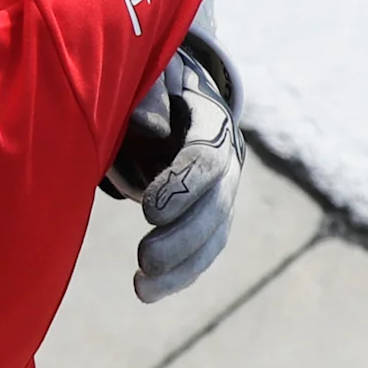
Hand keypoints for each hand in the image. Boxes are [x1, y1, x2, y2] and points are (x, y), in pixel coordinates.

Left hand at [104, 13, 244, 302]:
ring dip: (181, 266)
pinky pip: (203, 252)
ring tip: (142, 286)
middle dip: (182, 236)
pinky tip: (147, 291)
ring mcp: (222, 193)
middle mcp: (226, 162)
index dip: (182, 186)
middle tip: (145, 258)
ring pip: (214, 236)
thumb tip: (153, 125)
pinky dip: (178, 276)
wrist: (168, 95)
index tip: (148, 211)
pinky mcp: (208, 218)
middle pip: (216, 206)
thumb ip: (148, 95)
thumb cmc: (149, 85)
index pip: (206, 158)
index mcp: (211, 124)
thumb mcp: (148, 77)